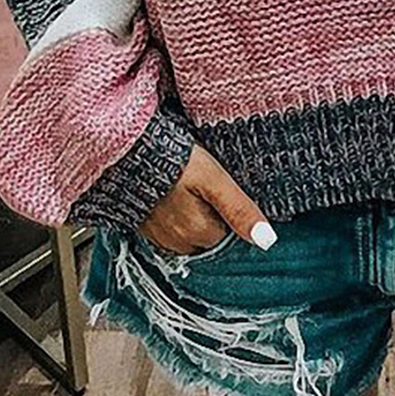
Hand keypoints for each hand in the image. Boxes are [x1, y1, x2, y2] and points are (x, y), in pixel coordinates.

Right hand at [139, 143, 276, 252]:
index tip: (221, 192)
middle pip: (207, 236)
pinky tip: (172, 193)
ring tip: (188, 187)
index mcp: (197, 233)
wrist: (127, 152)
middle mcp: (176, 242)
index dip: (227, 212)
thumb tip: (267, 240)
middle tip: (205, 187)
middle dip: (210, 216)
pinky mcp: (143, 226)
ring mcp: (157, 236)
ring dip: (191, 216)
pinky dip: (173, 214)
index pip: (226, 234)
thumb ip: (239, 210)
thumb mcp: (215, 180)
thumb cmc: (174, 162)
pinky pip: (167, 228)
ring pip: (187, 233)